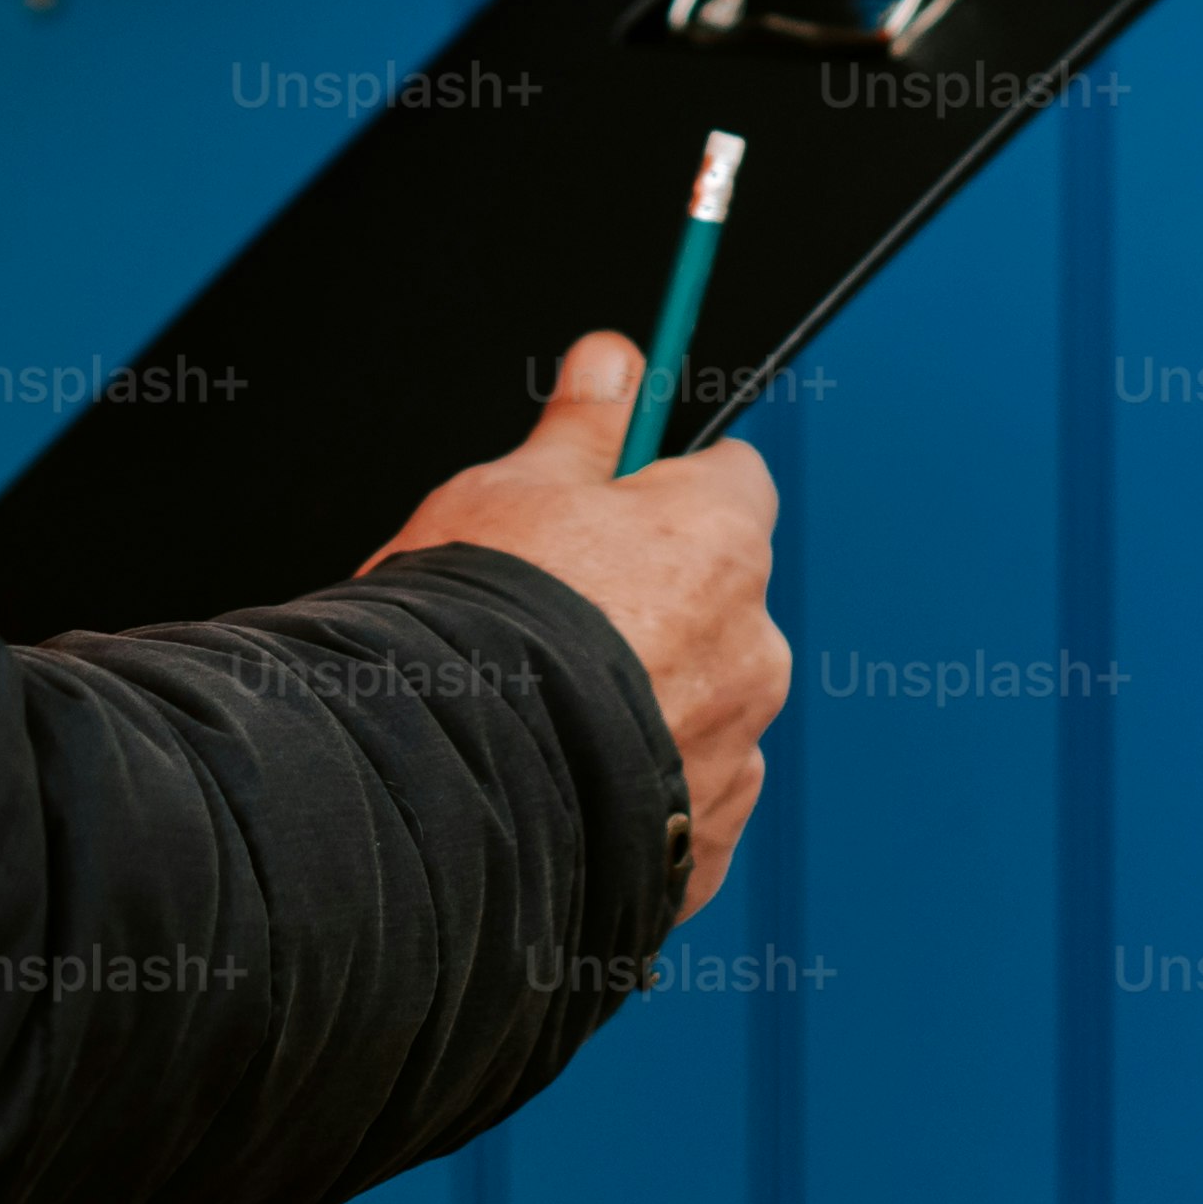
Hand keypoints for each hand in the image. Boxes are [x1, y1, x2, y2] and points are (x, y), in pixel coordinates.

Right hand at [370, 332, 787, 920]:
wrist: (447, 789)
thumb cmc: (477, 622)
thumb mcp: (510, 493)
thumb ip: (579, 426)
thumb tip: (614, 355)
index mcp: (719, 541)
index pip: (732, 480)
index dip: (667, 487)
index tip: (613, 502)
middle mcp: (754, 648)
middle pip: (718, 600)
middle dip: (655, 604)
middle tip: (555, 618)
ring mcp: (737, 755)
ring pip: (700, 703)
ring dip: (647, 701)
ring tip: (543, 713)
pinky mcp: (706, 847)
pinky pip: (680, 800)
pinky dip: (635, 790)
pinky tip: (558, 783)